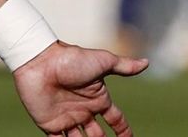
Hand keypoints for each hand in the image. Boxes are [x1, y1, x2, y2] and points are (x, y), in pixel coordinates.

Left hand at [12, 41, 148, 135]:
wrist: (40, 61)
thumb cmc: (71, 59)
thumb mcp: (102, 62)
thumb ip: (123, 66)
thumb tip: (147, 62)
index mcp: (97, 98)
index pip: (115, 120)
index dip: (123, 130)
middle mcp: (83, 110)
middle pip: (99, 135)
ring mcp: (67, 118)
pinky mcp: (50, 125)